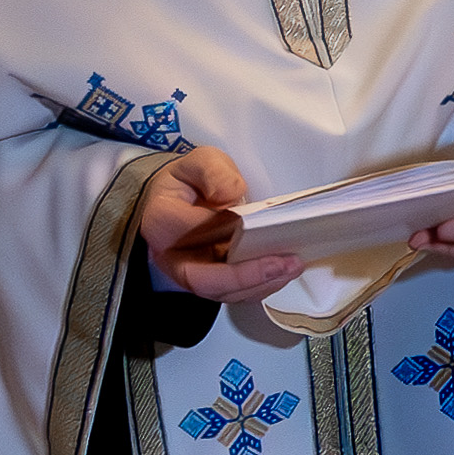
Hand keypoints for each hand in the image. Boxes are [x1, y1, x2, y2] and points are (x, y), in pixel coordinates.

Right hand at [142, 143, 310, 306]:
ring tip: (291, 266)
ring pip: (222, 292)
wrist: (182, 200)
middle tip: (283, 263)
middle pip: (204, 279)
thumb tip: (229, 195)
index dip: (223, 229)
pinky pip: (233, 292)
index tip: (251, 220)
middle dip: (246, 276)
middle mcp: (170, 256)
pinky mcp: (209, 282)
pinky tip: (283, 272)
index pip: (192, 231)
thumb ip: (213, 171)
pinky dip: (260, 286)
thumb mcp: (200, 161)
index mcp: (161, 221)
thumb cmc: (190, 182)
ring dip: (260, 284)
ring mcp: (189, 274)